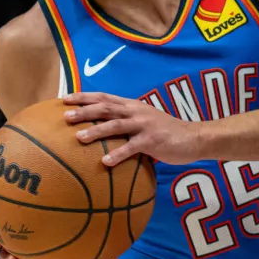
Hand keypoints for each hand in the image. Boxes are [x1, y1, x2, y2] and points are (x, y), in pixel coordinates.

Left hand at [64, 92, 202, 165]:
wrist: (193, 137)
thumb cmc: (165, 133)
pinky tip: (105, 162)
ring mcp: (144, 125)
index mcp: (132, 106)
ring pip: (116, 125)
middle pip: (106, 108)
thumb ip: (126, 123)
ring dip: (96, 131)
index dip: (84, 97)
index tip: (64, 99)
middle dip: (84, 110)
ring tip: (79, 137)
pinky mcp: (152, 140)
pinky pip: (132, 148)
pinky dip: (118, 154)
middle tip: (65, 116)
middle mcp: (136, 111)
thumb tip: (102, 133)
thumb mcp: (144, 122)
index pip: (104, 97)